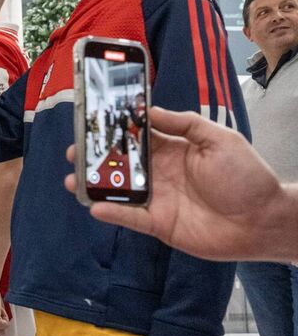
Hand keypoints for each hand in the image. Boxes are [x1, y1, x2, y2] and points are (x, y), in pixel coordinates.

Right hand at [65, 107, 295, 261]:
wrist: (263, 220)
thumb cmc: (246, 176)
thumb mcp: (218, 139)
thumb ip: (183, 124)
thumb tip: (149, 111)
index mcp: (173, 150)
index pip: (137, 137)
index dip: (115, 130)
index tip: (93, 121)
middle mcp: (161, 174)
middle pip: (121, 164)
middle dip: (95, 157)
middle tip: (74, 151)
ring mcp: (158, 200)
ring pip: (119, 190)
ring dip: (95, 185)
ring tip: (73, 179)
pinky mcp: (159, 224)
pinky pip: (130, 217)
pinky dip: (113, 212)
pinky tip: (95, 206)